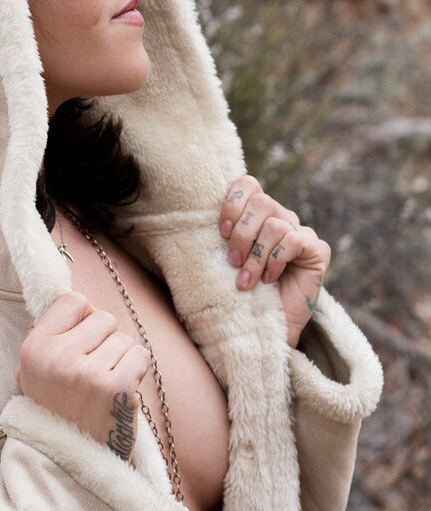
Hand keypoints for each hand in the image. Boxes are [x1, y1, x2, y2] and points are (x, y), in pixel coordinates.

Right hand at [14, 291, 151, 461]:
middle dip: (103, 341)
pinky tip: (121, 391)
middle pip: (102, 317)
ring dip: (120, 359)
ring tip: (104, 387)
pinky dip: (137, 370)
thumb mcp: (33, 373)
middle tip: (92, 373)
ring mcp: (87, 374)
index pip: (73, 301)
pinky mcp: (117, 388)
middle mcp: (57, 358)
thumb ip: (46, 334)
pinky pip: (141, 354)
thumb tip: (67, 297)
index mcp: (33, 349)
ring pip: (123, 338)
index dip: (82, 320)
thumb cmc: (58, 411)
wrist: (72, 463)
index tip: (80, 343)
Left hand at [219, 175, 330, 347]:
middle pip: (261, 202)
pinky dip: (276, 260)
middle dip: (242, 234)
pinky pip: (293, 241)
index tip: (222, 232)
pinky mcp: (318, 250)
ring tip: (247, 280)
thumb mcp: (225, 263)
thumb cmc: (243, 295)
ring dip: (256, 255)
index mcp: (258, 216)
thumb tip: (193, 227)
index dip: (233, 202)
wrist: (269, 327)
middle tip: (233, 262)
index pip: (248, 184)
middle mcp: (282, 218)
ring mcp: (301, 233)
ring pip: (275, 224)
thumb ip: (219, 241)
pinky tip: (270, 280)